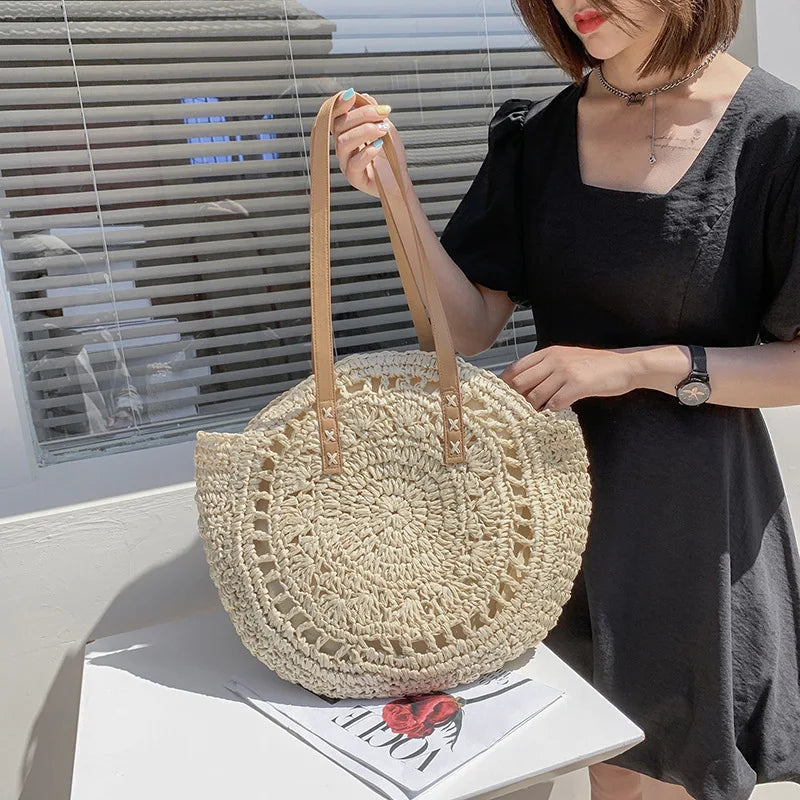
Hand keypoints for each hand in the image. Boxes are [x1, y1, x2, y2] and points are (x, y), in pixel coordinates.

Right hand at [332, 90, 407, 197]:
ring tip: (383, 130)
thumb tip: (364, 96)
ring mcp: (346, 163)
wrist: (399, 180)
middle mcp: (343, 148)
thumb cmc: (391, 156)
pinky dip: (367, 152)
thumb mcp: (385, 129)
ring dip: (365, 131)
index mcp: (347, 134)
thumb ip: (375, 114)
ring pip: (344, 142)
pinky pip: (354, 163)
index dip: (340, 104)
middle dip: (362, 115)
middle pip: (339, 125)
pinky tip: (379, 146)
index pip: (337, 116)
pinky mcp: (354, 178)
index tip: (351, 95)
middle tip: (383, 113)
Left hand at [499, 345, 636, 410]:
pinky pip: (554, 403)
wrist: (625, 366)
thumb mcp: (567, 359)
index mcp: (548, 352)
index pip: (516, 368)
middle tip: (515, 412)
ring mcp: (565, 371)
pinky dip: (551, 411)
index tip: (498, 398)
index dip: (503, 384)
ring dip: (533, 409)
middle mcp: (554, 359)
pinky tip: (555, 413)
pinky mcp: (577, 385)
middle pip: (520, 382)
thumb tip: (522, 386)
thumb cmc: (595, 366)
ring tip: (536, 415)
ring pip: (535, 395)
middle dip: (515, 399)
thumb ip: (545, 368)